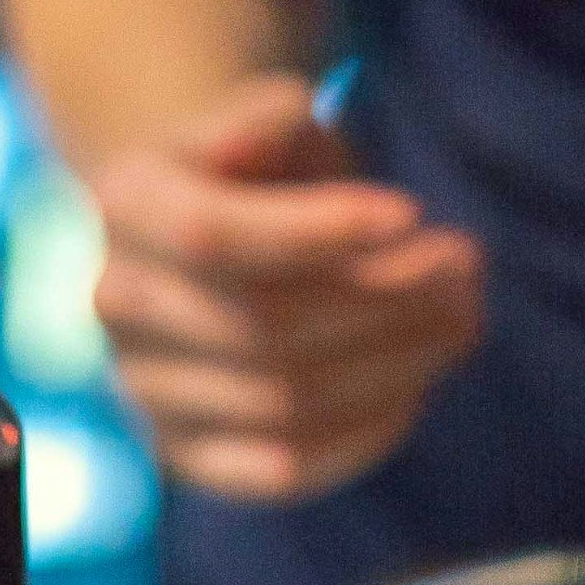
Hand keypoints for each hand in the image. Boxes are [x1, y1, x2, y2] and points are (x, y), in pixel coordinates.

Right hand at [88, 75, 486, 501]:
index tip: (411, 210)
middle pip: (263, 325)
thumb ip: (272, 113)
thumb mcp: (261, 118)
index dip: (318, 230)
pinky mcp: (187, 454)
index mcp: (124, 205)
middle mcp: (118, 304)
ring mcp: (145, 389)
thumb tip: (297, 118)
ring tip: (464, 314)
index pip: (213, 235)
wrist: (203, 236)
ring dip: (395, 362)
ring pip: (284, 402)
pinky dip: (363, 434)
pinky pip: (281, 470)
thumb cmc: (255, 167)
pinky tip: (418, 383)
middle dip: (385, 298)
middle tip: (467, 262)